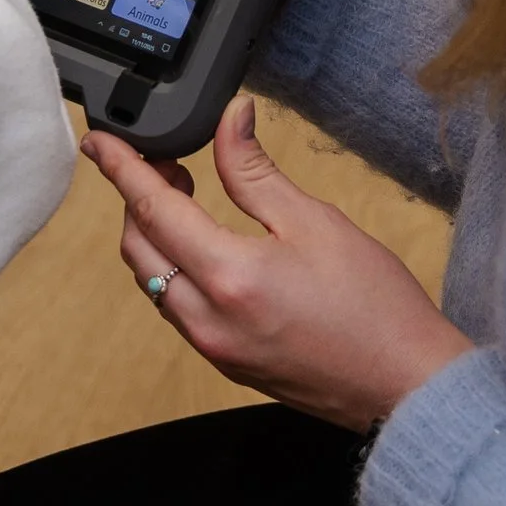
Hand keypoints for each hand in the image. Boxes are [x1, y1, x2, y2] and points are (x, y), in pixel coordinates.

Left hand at [81, 97, 473, 431]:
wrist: (406, 384)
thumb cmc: (374, 305)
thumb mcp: (315, 222)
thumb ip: (256, 171)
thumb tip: (229, 120)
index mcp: (227, 276)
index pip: (151, 209)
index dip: (121, 169)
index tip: (99, 144)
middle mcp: (206, 319)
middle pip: (139, 249)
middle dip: (137, 201)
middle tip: (168, 164)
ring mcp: (213, 348)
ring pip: (152, 283)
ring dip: (154, 237)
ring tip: (186, 198)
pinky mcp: (226, 364)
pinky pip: (176, 310)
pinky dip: (174, 269)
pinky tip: (205, 247)